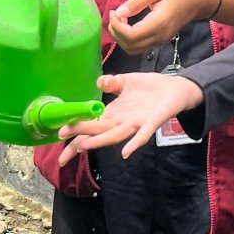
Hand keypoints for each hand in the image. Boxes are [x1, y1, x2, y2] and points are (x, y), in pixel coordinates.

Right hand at [57, 71, 202, 162]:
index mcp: (114, 113)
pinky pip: (142, 136)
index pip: (90, 125)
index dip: (76, 130)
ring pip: (114, 135)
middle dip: (80, 137)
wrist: (175, 88)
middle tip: (64, 142)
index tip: (59, 135)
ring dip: (100, 142)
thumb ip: (111, 82)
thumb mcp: (126, 81)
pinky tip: (125, 152)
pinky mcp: (152, 123)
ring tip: (84, 146)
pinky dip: (134, 144)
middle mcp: (122, 121)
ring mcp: (136, 123)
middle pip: (97, 133)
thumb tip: (99, 81)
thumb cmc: (149, 87)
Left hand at [108, 0, 218, 56]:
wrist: (197, 2)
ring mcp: (159, 41)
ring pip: (133, 50)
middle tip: (114, 15)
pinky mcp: (159, 41)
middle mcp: (159, 36)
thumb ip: (136, 1)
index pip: (131, 35)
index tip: (113, 12)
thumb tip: (119, 13)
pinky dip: (128, 40)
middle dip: (116, 32)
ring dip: (121, 38)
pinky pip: (139, 47)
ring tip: (119, 20)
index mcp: (158, 23)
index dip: (117, 27)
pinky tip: (127, 25)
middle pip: (130, 46)